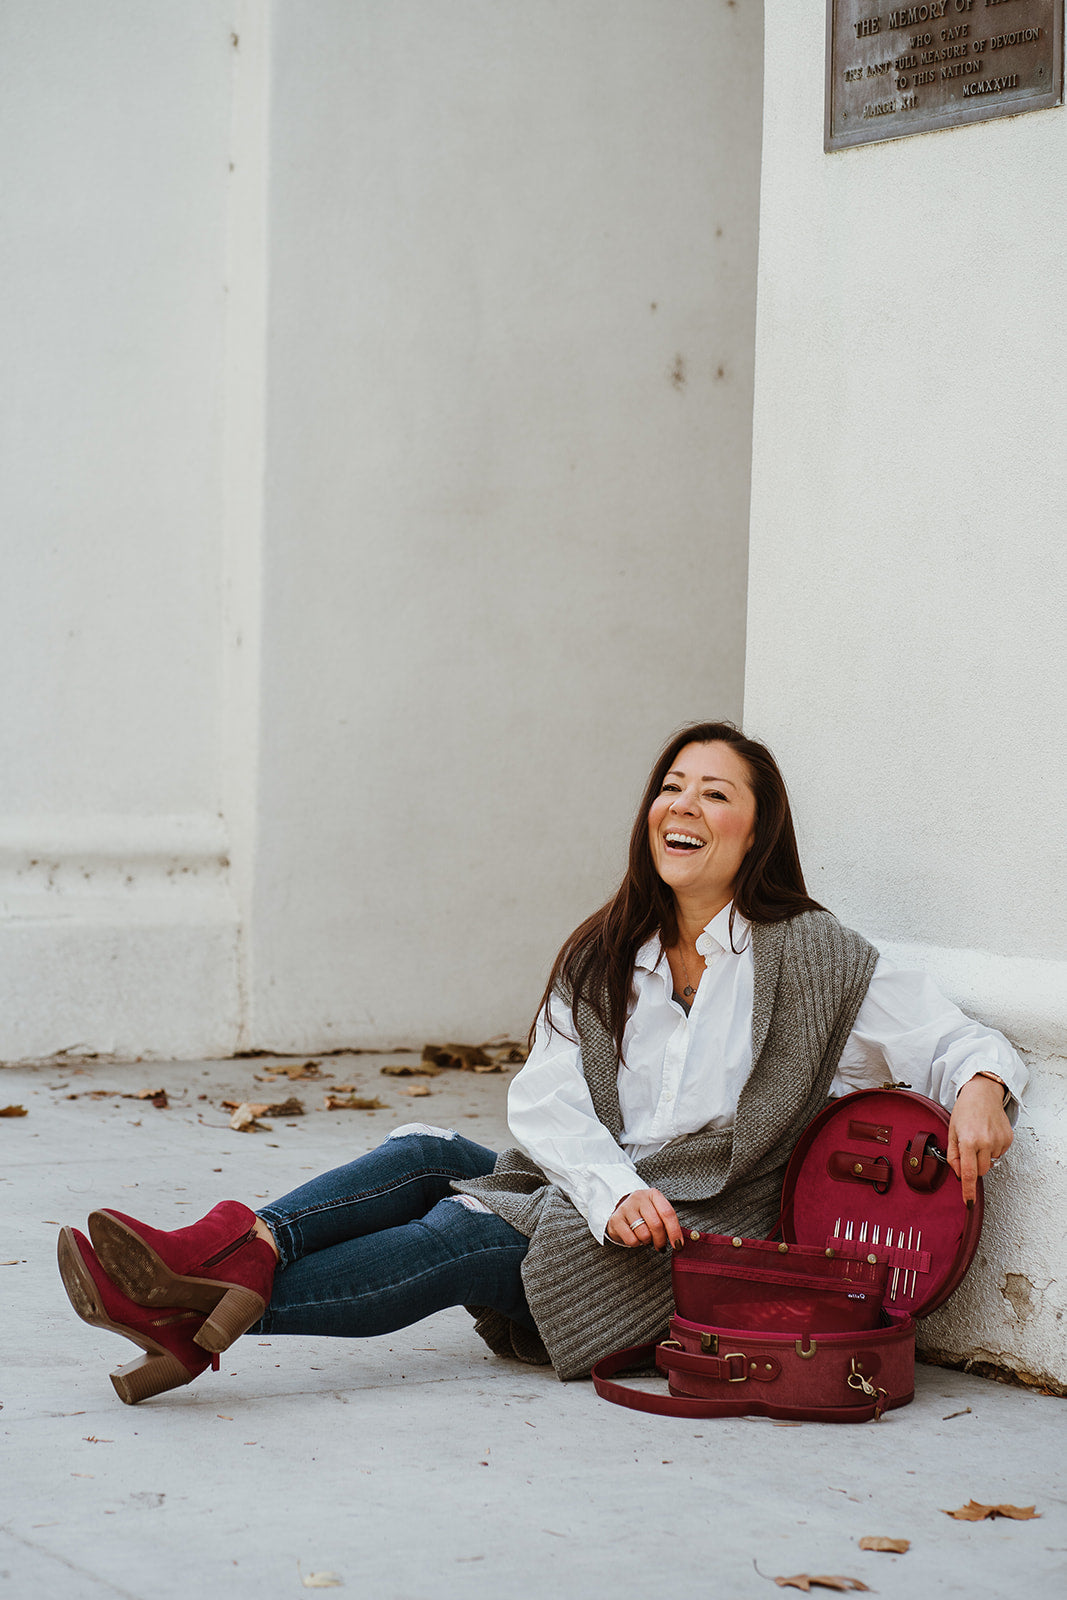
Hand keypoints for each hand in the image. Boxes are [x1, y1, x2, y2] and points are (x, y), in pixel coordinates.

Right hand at [606, 1188, 682, 1250]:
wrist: (621, 1211)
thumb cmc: (644, 1214)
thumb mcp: (657, 1212)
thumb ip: (667, 1223)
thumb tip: (679, 1243)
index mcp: (653, 1194)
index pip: (668, 1213)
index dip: (675, 1231)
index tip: (678, 1245)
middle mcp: (639, 1198)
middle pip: (656, 1225)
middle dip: (661, 1240)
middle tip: (661, 1246)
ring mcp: (626, 1207)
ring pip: (644, 1234)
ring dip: (647, 1241)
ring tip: (646, 1238)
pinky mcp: (616, 1219)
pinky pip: (632, 1240)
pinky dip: (636, 1243)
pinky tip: (635, 1237)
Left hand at [947, 1076, 1013, 1206]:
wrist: (983, 1094)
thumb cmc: (964, 1111)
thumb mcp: (952, 1131)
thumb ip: (953, 1155)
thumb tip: (958, 1174)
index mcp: (968, 1141)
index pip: (968, 1173)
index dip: (968, 1191)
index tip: (969, 1203)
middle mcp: (985, 1142)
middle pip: (980, 1171)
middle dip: (973, 1168)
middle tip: (968, 1151)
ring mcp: (999, 1141)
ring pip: (990, 1163)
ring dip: (983, 1156)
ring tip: (978, 1137)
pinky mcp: (1008, 1139)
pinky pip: (999, 1154)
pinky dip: (992, 1149)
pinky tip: (988, 1135)